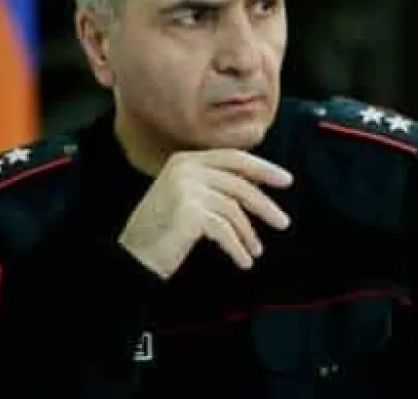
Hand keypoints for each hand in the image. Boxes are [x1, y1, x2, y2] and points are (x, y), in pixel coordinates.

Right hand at [117, 149, 292, 278]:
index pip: (233, 157)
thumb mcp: (186, 198)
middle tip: (283, 222)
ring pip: (234, 209)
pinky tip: (242, 260)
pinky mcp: (190, 211)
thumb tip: (257, 189)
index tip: (285, 180)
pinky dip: (237, 247)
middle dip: (264, 204)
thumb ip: (214, 187)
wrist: (132, 257)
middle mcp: (185, 168)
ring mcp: (187, 188)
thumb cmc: (161, 232)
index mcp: (185, 160)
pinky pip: (225, 229)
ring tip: (254, 251)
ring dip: (248, 234)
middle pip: (239, 182)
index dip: (262, 168)